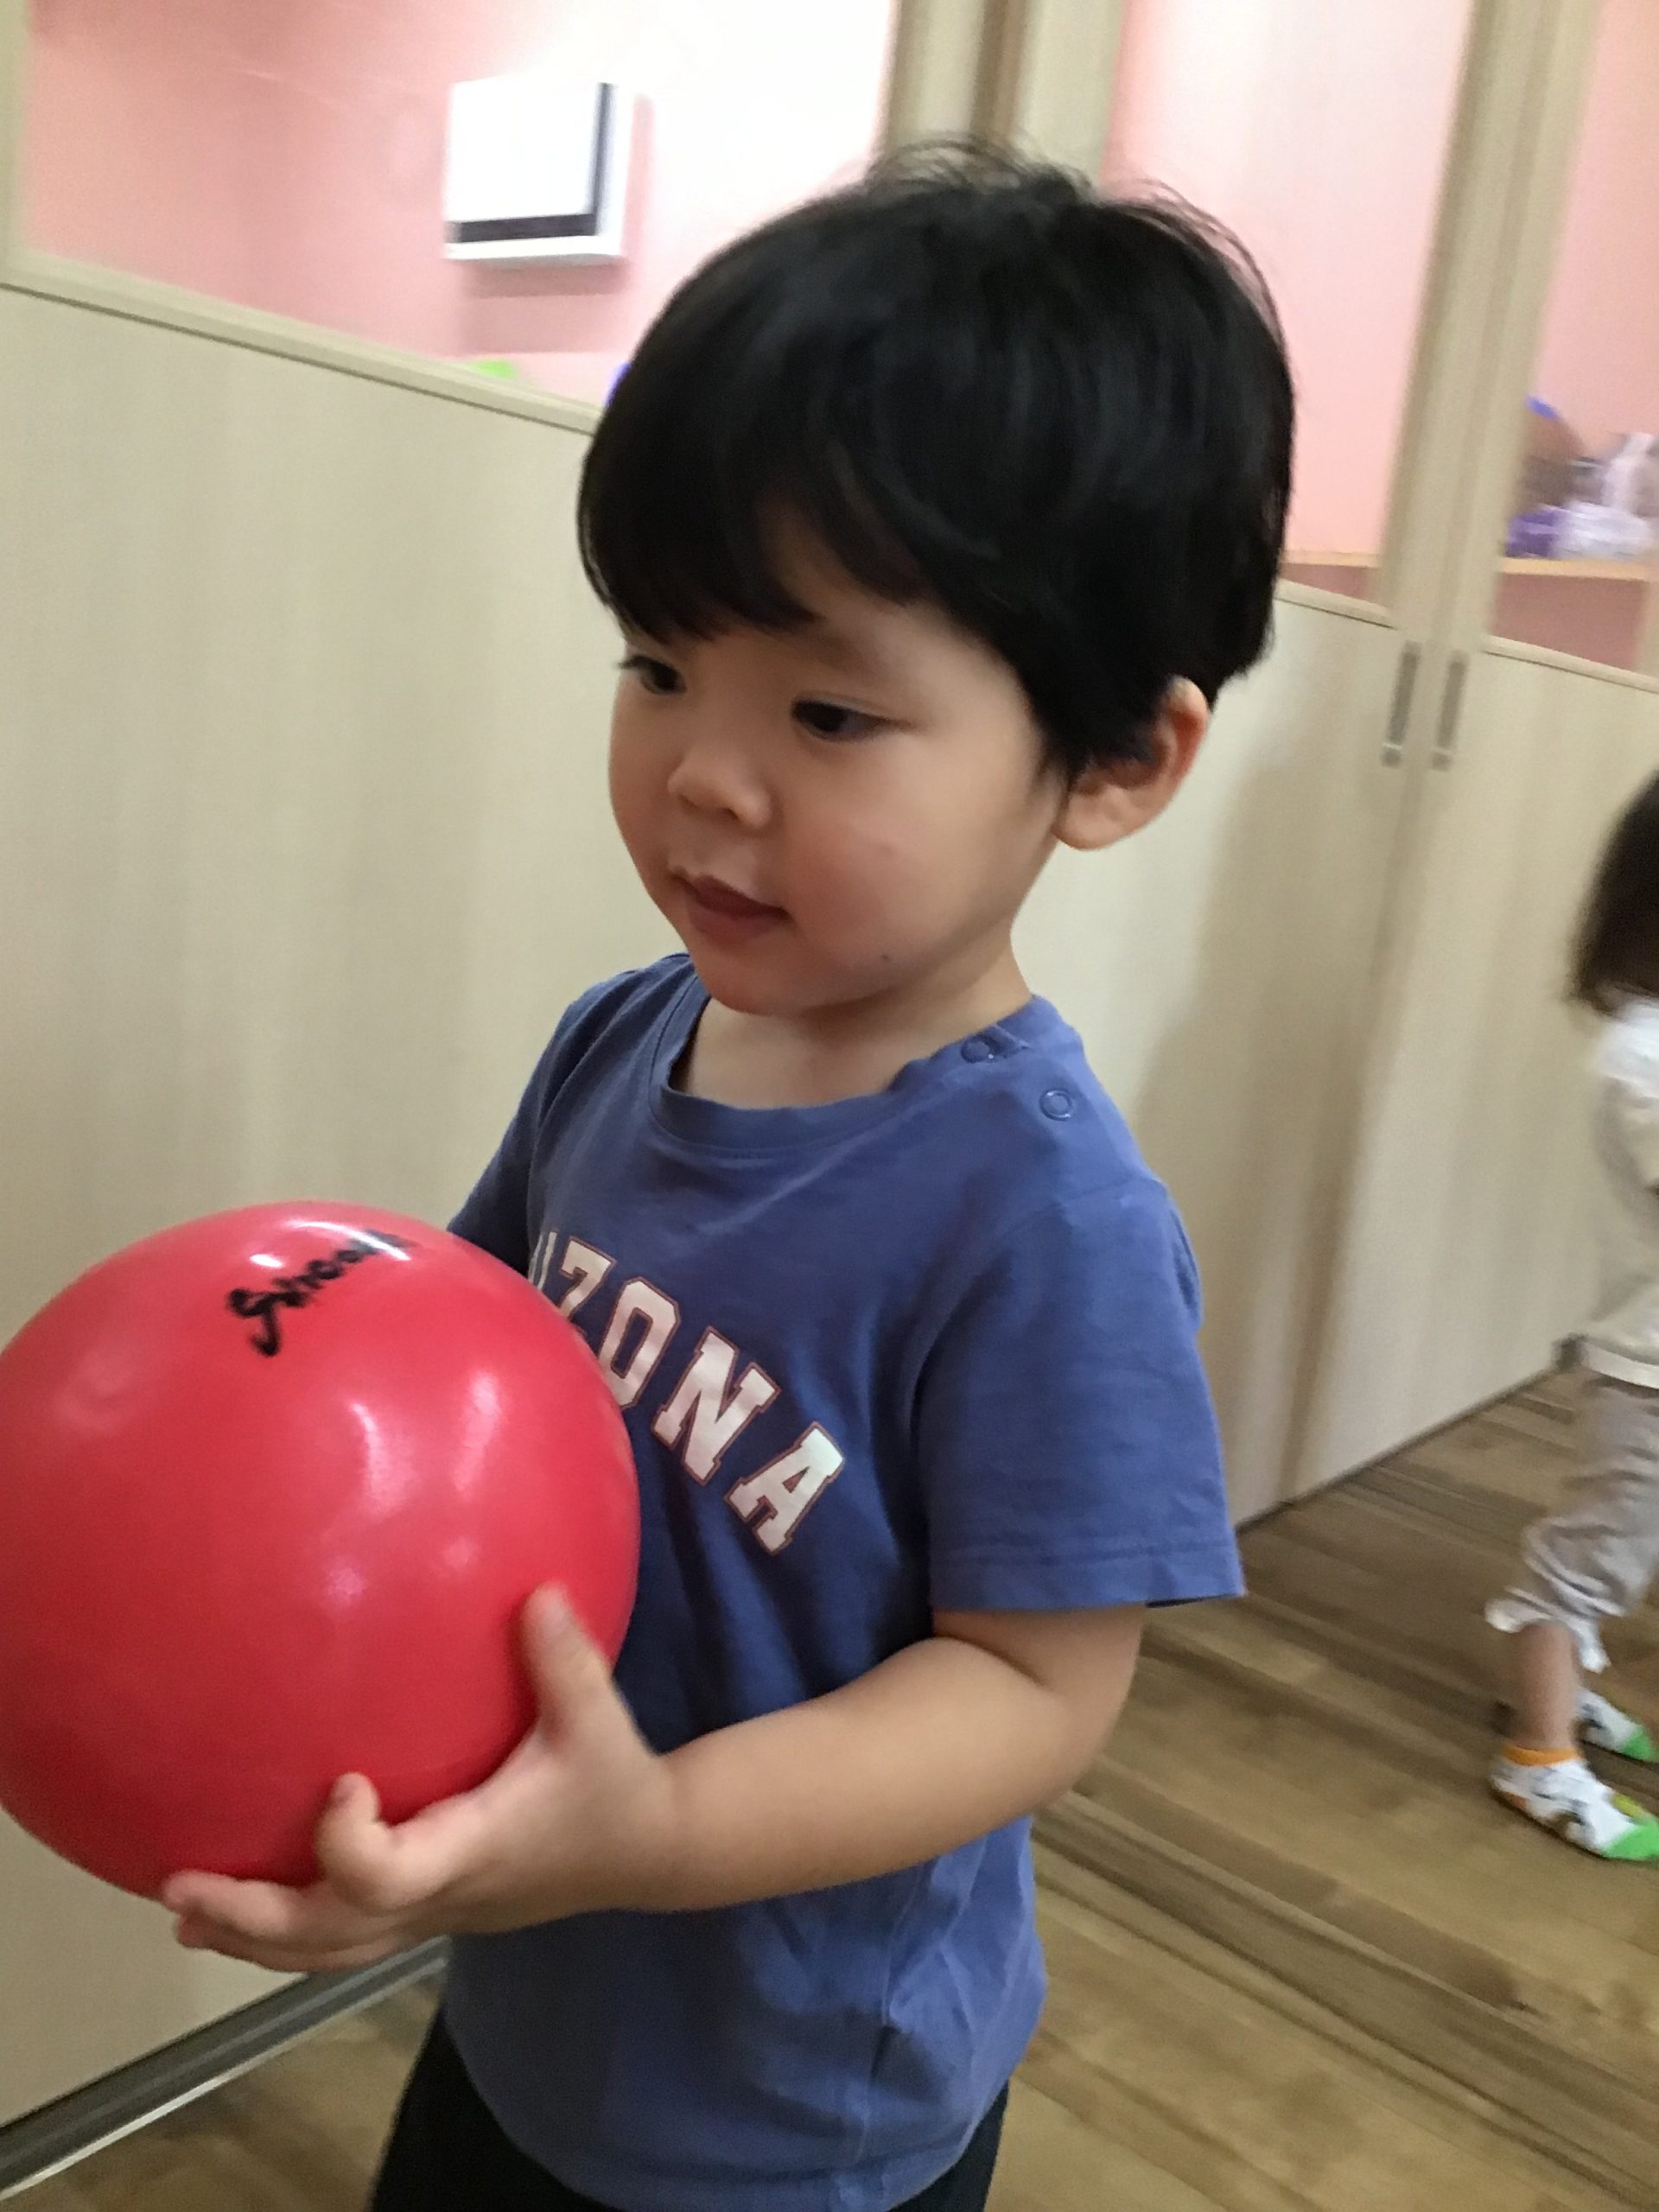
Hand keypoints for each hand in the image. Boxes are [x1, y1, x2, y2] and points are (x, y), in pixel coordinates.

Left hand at [164, 1591, 675, 1973]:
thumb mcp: (599, 1718)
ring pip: (330, 1951)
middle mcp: (442, 1895)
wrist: (646, 1852)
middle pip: (333, 1934)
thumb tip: (537, 1590)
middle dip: (253, 1915)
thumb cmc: (613, 1782)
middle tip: (180, 1884)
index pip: (389, 1876)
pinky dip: (289, 1932)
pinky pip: (345, 1937)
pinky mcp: (430, 1911)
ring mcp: (433, 1915)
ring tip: (185, 1914)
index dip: (347, 1843)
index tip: (342, 1780)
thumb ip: (565, 1660)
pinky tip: (241, 1912)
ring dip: (255, 1937)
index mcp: (473, 1850)